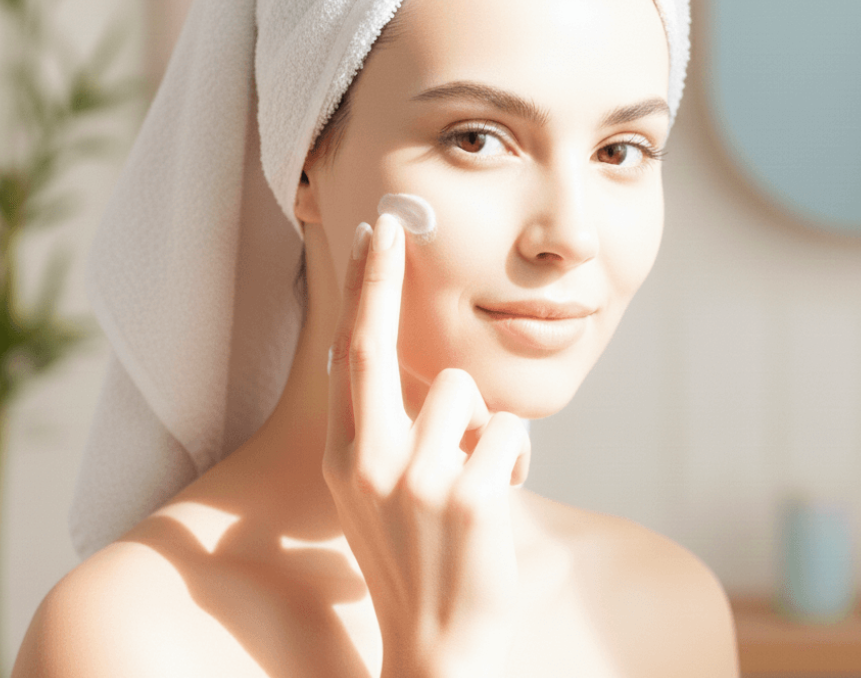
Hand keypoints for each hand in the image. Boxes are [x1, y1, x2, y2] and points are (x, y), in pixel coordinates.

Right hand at [323, 213, 530, 677]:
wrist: (436, 643)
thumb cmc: (409, 555)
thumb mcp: (368, 493)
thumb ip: (375, 429)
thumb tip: (384, 360)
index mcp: (346, 458)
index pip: (348, 358)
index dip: (357, 293)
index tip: (366, 240)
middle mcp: (371, 463)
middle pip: (376, 347)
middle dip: (380, 277)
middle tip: (390, 225)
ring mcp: (419, 481)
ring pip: (464, 392)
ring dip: (480, 425)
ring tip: (474, 474)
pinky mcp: (472, 499)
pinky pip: (508, 433)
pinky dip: (513, 459)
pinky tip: (497, 498)